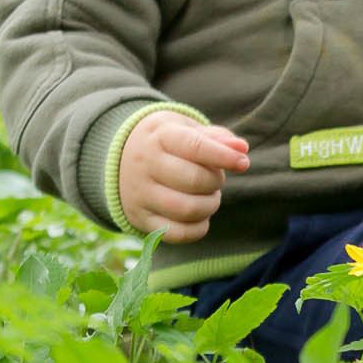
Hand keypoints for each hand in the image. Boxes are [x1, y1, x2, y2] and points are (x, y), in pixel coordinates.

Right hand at [116, 111, 248, 242]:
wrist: (119, 157)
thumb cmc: (168, 142)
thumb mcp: (187, 129)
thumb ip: (217, 137)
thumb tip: (241, 149)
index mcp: (159, 136)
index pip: (194, 146)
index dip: (223, 156)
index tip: (243, 163)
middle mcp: (144, 165)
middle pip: (193, 180)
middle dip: (216, 182)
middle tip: (216, 178)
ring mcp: (140, 194)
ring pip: (186, 209)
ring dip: (210, 205)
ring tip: (210, 196)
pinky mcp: (140, 218)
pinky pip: (175, 234)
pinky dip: (198, 229)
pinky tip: (201, 216)